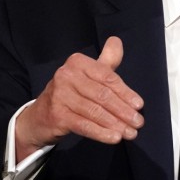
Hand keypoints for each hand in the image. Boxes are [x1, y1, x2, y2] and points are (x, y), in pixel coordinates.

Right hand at [15, 36, 143, 157]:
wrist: (39, 117)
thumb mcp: (88, 74)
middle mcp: (66, 75)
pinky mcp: (57, 115)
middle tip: (138, 122)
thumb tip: (116, 40)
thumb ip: (105, 60)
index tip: (139, 106)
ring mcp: (60, 95)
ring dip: (116, 124)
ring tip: (131, 133)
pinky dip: (101, 133)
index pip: (107, 78)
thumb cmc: (70, 94)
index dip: (125, 93)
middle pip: (103, 95)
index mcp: (77, 62)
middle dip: (124, 111)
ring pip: (95, 111)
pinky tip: (115, 138)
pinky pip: (84, 125)